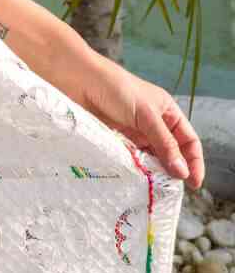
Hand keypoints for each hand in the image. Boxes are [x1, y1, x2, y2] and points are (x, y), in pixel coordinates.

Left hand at [77, 60, 203, 187]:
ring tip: (154, 190)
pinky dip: (135, 169)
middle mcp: (153, 123)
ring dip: (153, 172)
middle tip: (172, 192)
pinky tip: (136, 180)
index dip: (194, 161)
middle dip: (174, 170)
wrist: (78, 80)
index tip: (194, 183)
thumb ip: (164, 143)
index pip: (188, 140)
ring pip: (150, 157)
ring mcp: (134, 131)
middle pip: (170, 152)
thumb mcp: (146, 115)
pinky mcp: (116, 138)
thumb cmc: (115, 88)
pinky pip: (131, 158)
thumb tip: (182, 172)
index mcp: (167, 111)